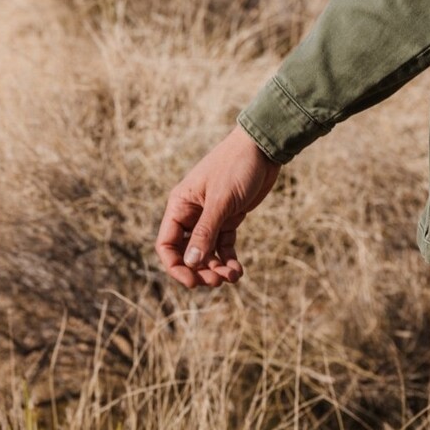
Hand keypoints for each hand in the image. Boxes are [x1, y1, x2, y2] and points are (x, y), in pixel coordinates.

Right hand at [155, 126, 281, 290]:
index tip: (193, 282)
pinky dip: (229, 259)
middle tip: (217, 281)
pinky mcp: (229, 218)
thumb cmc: (236, 166)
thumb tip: (191, 264)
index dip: (176, 267)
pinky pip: (224, 246)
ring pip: (206, 253)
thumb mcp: (221, 200)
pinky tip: (238, 271)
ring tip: (232, 277)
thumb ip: (205, 232)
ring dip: (216, 268)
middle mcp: (192, 213)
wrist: (263, 147)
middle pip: (186, 253)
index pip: (166, 245)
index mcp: (180, 205)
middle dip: (199, 271)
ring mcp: (211, 217)